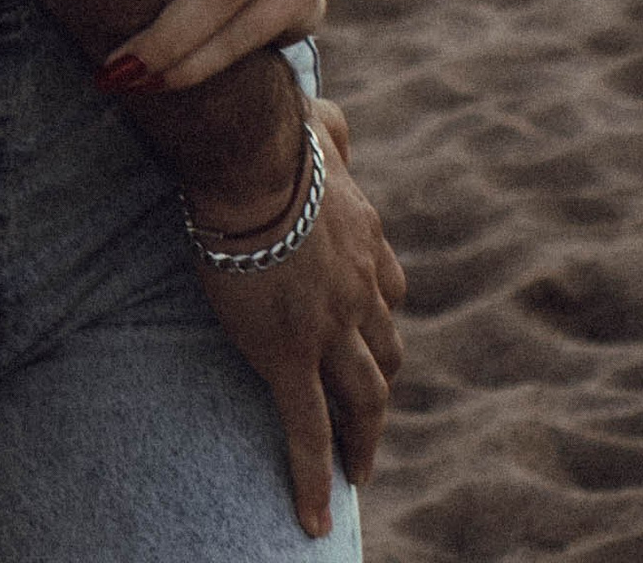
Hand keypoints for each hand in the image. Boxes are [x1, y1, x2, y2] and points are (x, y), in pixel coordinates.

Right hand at [197, 99, 404, 540]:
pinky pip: (308, 430)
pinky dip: (316, 477)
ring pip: (363, 399)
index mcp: (365, 240)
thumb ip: (334, 132)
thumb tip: (336, 124)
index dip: (381, 324)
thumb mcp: (319, 126)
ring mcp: (331, 330)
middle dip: (380, 388)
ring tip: (359, 470)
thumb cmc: (274, 134)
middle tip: (369, 418)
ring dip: (363, 438)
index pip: (389, 296)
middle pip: (386, 355)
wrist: (253, 162)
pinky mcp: (293, 359)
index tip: (372, 341)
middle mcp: (361, 291)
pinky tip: (316, 517)